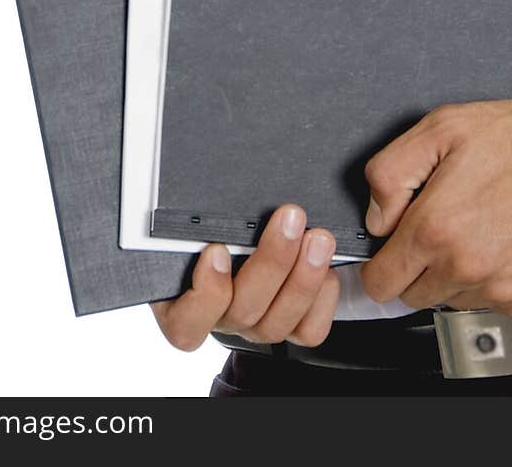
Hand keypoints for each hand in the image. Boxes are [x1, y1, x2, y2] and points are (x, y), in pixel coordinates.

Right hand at [150, 203, 338, 350]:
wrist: (247, 229)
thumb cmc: (213, 221)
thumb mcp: (199, 215)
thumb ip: (198, 214)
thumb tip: (193, 180)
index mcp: (184, 300)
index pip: (185, 323)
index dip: (205, 293)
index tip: (217, 251)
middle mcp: (220, 318)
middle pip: (242, 312)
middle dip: (272, 262)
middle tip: (290, 218)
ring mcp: (255, 325)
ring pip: (277, 323)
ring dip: (302, 277)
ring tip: (318, 238)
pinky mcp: (289, 326)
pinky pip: (308, 331)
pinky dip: (321, 299)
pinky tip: (327, 268)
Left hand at [358, 65, 511, 321]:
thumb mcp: (442, 127)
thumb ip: (390, 172)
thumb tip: (377, 217)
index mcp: (438, 228)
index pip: (381, 282)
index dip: (381, 264)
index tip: (391, 251)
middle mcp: (469, 268)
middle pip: (416, 296)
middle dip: (419, 267)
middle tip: (444, 225)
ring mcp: (505, 291)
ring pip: (456, 301)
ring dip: (459, 274)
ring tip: (485, 226)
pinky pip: (497, 304)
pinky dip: (497, 281)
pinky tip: (511, 241)